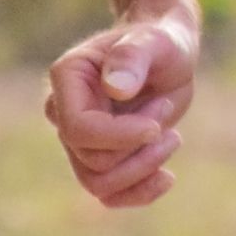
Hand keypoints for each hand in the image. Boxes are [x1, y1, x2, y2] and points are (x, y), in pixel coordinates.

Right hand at [44, 12, 197, 208]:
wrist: (168, 54)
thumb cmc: (160, 41)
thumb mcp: (156, 41)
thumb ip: (133, 56)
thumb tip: (115, 88)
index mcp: (67, 77)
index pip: (79, 129)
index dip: (119, 137)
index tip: (156, 126)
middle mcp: (64, 111)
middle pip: (91, 161)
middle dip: (138, 145)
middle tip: (165, 108)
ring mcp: (79, 137)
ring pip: (98, 183)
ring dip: (143, 168)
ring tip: (172, 137)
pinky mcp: (100, 155)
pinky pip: (108, 194)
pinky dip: (138, 193)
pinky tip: (167, 177)